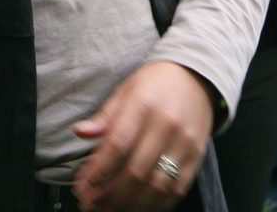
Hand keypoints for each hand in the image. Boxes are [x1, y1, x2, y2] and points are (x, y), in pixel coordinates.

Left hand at [72, 61, 214, 210]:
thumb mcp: (126, 89)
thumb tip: (79, 132)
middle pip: (135, 171)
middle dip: (109, 195)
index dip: (97, 170)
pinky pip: (175, 190)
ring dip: (129, 205)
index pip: (117, 144)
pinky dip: (155, 205)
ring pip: (156, 186)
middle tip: (91, 204)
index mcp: (143, 104)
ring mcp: (184, 143)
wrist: (196, 77)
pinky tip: (137, 206)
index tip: (82, 186)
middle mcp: (165, 124)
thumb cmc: (155, 83)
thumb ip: (104, 116)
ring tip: (109, 209)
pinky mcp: (196, 157)